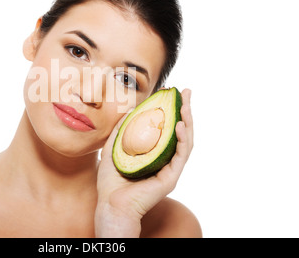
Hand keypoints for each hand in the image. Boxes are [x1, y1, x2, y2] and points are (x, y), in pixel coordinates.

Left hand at [95, 88, 193, 236]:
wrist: (110, 204)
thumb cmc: (111, 182)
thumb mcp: (112, 150)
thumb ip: (119, 132)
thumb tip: (127, 112)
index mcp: (154, 154)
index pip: (167, 129)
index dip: (172, 111)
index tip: (173, 94)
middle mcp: (165, 160)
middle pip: (180, 132)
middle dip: (185, 111)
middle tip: (187, 92)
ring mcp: (170, 169)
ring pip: (185, 141)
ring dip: (188, 121)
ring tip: (186, 105)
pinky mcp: (171, 177)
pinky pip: (180, 155)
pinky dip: (181, 139)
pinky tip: (179, 125)